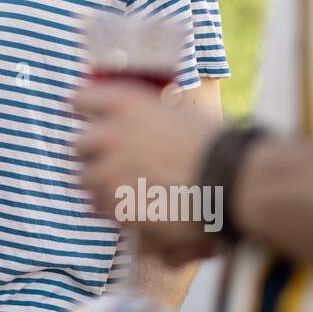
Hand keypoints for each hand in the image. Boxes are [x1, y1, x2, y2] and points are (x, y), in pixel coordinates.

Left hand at [71, 80, 224, 255]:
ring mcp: (108, 172)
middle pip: (78, 145)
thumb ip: (149, 120)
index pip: (80, 101)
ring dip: (99, 185)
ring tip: (127, 191)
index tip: (84, 118)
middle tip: (113, 163)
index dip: (82, 110)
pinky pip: (101, 208)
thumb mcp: (181, 114)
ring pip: (83, 180)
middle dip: (92, 154)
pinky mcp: (115, 206)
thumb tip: (133, 122)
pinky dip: (115, 210)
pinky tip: (138, 209)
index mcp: (124, 103)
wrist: (234, 181)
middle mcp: (108, 134)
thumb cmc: (217, 145)